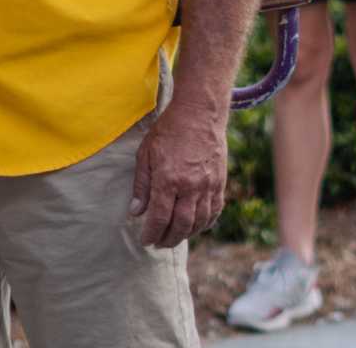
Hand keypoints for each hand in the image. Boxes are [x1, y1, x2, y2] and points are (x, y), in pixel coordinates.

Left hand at [128, 95, 226, 247]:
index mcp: (168, 179)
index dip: (151, 233)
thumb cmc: (169, 129)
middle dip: (167, 239)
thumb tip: (136, 212)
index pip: (159, 218)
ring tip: (174, 236)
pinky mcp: (219, 183)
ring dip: (185, 235)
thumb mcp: (146, 152)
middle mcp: (189, 186)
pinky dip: (204, 224)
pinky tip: (195, 226)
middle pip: (180, 226)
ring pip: (198, 223)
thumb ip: (141, 184)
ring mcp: (207, 186)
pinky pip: (213, 212)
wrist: (200, 112)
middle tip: (159, 243)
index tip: (145, 240)